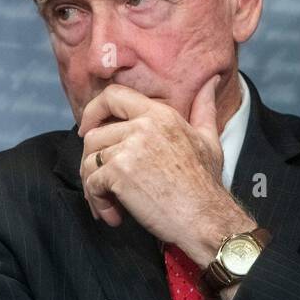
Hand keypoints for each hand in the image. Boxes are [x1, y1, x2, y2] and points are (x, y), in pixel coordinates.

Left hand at [78, 73, 254, 263]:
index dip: (94, 110)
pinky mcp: (119, 172)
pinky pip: (92, 183)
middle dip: (91, 160)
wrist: (205, 218)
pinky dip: (98, 202)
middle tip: (101, 183)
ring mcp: (129, 148)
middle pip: (94, 134)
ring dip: (93, 185)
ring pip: (89, 160)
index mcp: (161, 114)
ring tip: (110, 203)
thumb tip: (211, 81)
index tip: (89, 129)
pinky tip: (115, 216)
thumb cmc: (207, 185)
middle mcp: (143, 125)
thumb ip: (203, 109)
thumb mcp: (209, 139)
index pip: (113, 95)